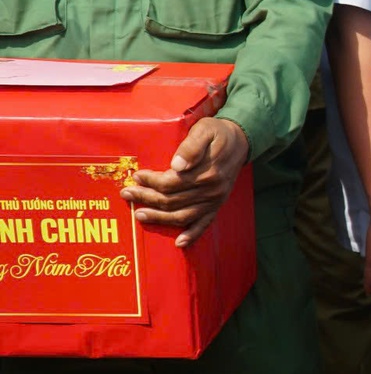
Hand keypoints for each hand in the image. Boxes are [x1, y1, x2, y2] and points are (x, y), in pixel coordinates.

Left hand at [122, 117, 249, 246]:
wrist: (240, 141)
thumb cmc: (218, 133)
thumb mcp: (204, 130)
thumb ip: (191, 147)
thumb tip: (176, 165)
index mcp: (206, 172)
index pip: (171, 183)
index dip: (151, 182)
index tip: (137, 176)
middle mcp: (210, 190)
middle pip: (172, 200)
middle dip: (146, 198)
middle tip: (126, 193)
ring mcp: (214, 200)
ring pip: (182, 216)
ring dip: (159, 218)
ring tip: (139, 215)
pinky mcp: (217, 205)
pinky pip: (204, 224)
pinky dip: (192, 235)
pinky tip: (179, 243)